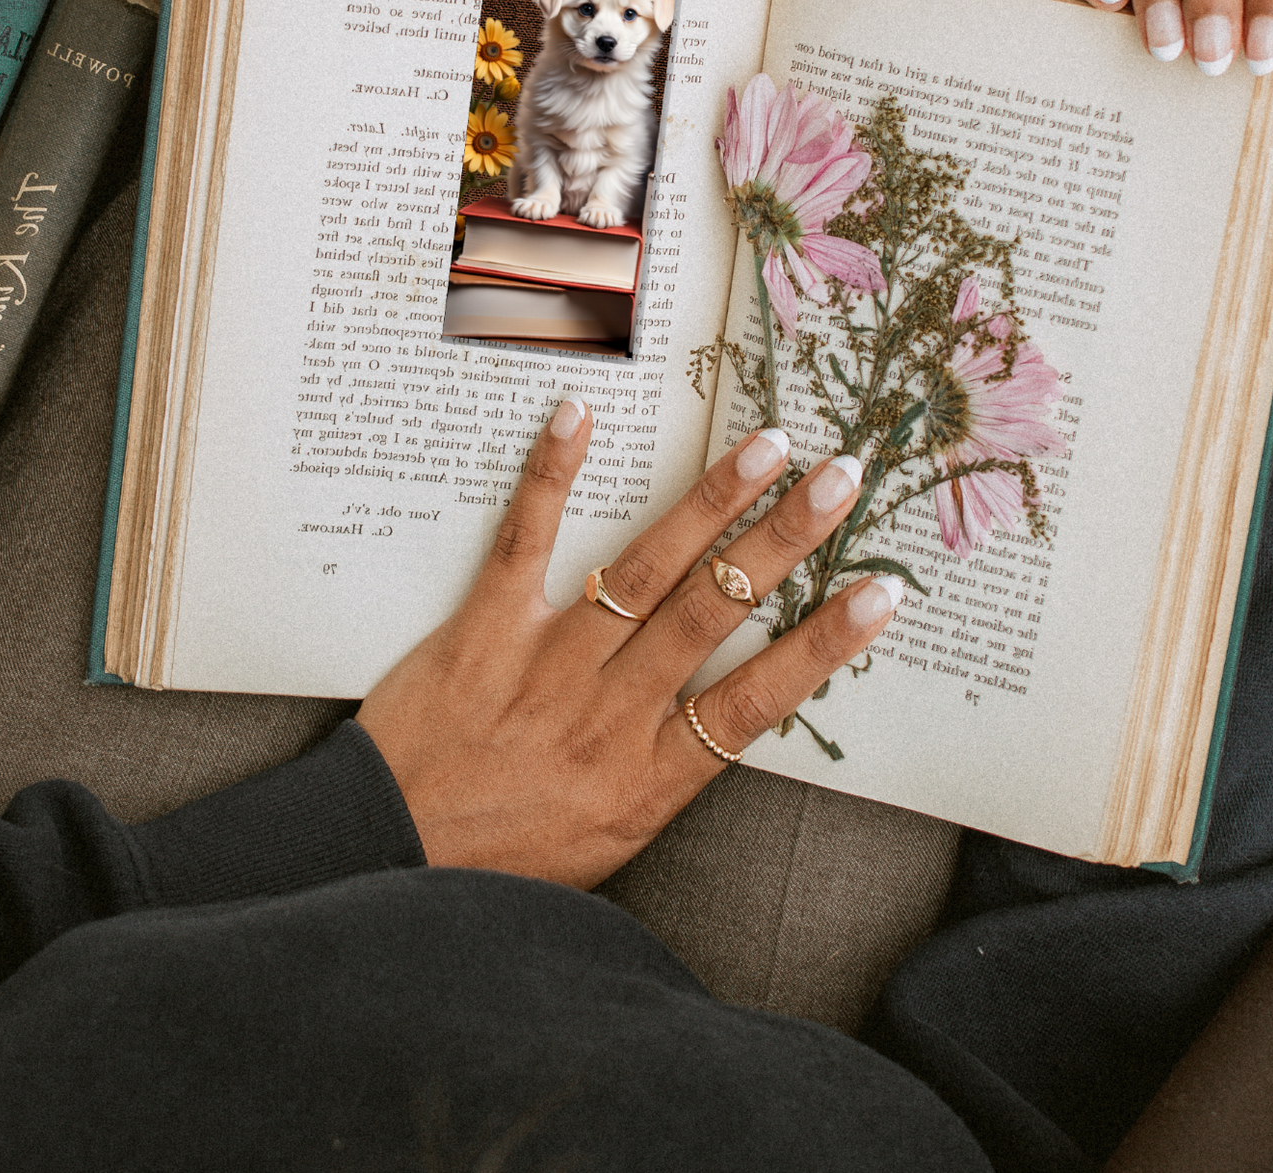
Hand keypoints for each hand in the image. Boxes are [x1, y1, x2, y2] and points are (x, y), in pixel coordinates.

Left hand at [356, 397, 899, 888]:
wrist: (390, 854)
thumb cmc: (504, 857)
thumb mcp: (609, 842)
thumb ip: (666, 776)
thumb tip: (723, 716)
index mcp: (650, 777)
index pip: (760, 700)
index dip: (826, 643)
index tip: (882, 592)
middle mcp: (610, 713)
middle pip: (716, 612)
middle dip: (785, 540)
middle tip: (839, 478)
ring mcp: (547, 664)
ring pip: (645, 570)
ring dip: (710, 503)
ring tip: (765, 447)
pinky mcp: (485, 629)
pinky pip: (525, 541)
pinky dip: (552, 476)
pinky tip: (579, 416)